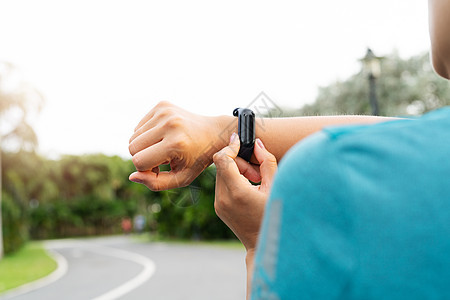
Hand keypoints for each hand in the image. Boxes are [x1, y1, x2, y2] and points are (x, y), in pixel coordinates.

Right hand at [129, 101, 233, 190]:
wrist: (215, 132)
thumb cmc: (198, 159)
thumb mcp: (182, 178)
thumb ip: (156, 184)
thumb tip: (132, 176)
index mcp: (176, 143)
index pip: (139, 161)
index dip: (146, 170)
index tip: (160, 169)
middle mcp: (169, 124)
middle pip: (132, 147)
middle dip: (142, 157)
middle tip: (161, 159)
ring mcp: (165, 112)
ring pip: (133, 136)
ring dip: (144, 146)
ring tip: (163, 148)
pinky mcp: (162, 105)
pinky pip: (139, 126)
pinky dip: (147, 135)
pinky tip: (163, 137)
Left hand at [213, 133, 277, 251]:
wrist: (264, 244)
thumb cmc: (274, 215)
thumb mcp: (275, 187)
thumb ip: (266, 162)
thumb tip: (257, 144)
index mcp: (237, 192)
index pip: (222, 159)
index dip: (230, 146)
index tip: (239, 140)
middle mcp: (223, 198)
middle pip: (223, 165)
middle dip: (239, 162)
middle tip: (257, 173)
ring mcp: (218, 204)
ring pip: (222, 173)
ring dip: (237, 171)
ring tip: (255, 183)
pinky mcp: (218, 207)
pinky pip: (222, 184)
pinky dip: (234, 180)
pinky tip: (249, 190)